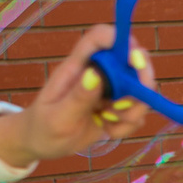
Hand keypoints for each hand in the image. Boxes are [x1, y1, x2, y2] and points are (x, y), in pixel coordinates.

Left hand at [0, 23, 152, 165]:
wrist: (41, 144)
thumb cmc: (42, 127)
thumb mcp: (57, 117)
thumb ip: (77, 97)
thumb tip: (96, 73)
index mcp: (77, 67)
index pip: (100, 38)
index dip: (121, 40)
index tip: (135, 60)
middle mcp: (96, 73)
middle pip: (131, 61)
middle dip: (141, 82)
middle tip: (133, 106)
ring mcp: (107, 91)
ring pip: (138, 91)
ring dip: (132, 111)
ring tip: (109, 123)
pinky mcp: (115, 108)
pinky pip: (134, 113)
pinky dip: (127, 126)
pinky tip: (108, 131)